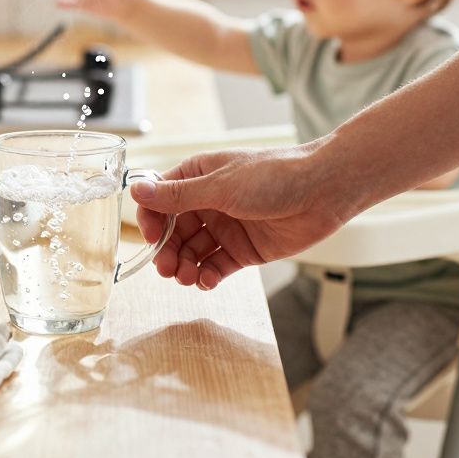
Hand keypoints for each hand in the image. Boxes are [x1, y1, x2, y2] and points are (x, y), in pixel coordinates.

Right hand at [132, 145, 353, 290]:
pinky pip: (216, 266)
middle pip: (173, 232)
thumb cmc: (274, 176)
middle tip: (167, 269)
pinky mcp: (243, 250)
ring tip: (186, 278)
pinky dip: (206, 276)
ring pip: (192, 252)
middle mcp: (208, 202)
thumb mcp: (220, 186)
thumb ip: (178, 196)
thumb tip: (135, 190)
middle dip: (167, 252)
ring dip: (184, 267)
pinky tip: (205, 281)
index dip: (152, 221)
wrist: (323, 191)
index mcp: (198, 177)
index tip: (153, 238)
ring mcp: (225, 227)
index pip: (160, 201)